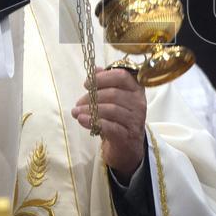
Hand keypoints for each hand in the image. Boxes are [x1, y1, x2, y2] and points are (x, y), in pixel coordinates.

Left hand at [71, 67, 146, 182]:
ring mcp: (135, 120)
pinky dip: (93, 122)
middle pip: (113, 94)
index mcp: (136, 89)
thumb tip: (95, 69)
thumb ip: (106, 82)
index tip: (86, 84)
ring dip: (90, 110)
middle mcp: (139, 103)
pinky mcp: (127, 135)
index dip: (102, 78)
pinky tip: (81, 120)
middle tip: (78, 103)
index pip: (121, 76)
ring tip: (76, 112)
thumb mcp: (114, 98)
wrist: (127, 146)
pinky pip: (109, 126)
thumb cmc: (119, 118)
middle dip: (92, 97)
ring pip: (111, 110)